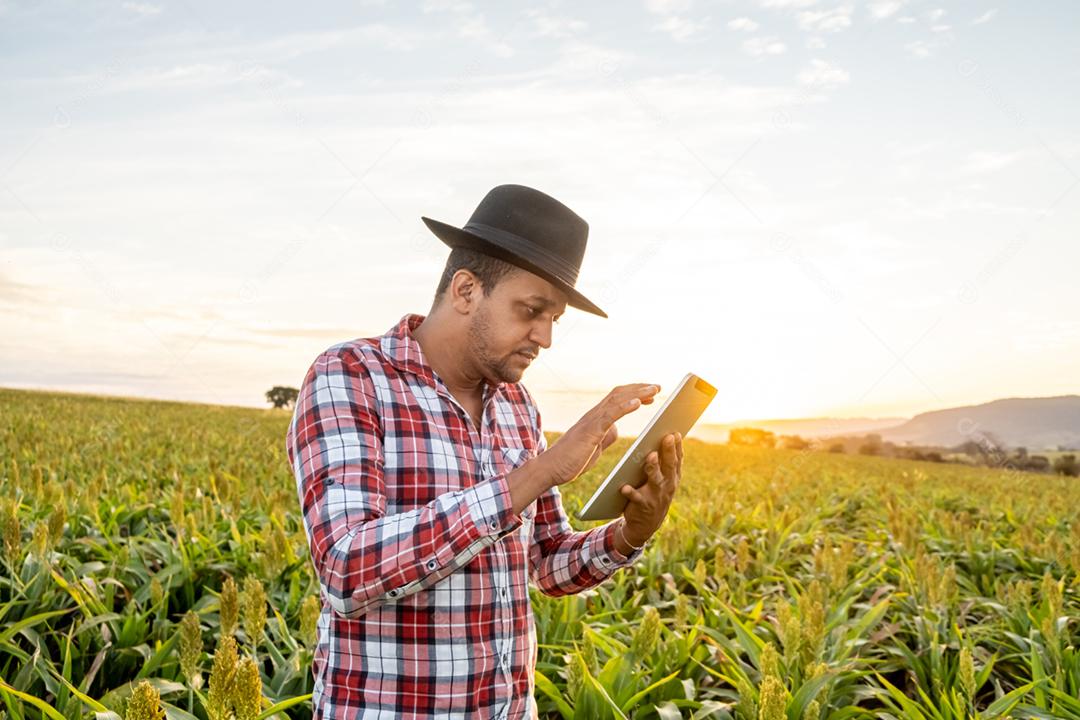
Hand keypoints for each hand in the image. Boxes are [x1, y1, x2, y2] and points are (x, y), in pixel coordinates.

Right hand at [543, 383, 660, 486]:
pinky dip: (625, 406)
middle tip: (658, 387)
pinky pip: (610, 415)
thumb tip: (616, 430)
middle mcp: (594, 415)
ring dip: (638, 393)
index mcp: (595, 419)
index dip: (635, 394)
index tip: (651, 394)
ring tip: (654, 389)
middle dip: (640, 388)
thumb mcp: (594, 447)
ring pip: (617, 400)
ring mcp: (592, 421)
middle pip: (619, 394)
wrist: (551, 469)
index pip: (617, 399)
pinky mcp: (590, 431)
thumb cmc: (570, 460)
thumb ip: (605, 436)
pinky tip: (638, 402)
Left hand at [618, 431, 682, 547]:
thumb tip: (664, 437)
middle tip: (667, 437)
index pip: (677, 459)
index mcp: (672, 477)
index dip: (678, 446)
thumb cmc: (653, 494)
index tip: (676, 432)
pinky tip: (624, 487)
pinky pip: (636, 498)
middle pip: (669, 466)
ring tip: (651, 456)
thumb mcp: (662, 479)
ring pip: (656, 480)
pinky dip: (630, 492)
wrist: (646, 524)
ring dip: (654, 468)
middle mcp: (667, 485)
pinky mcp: (642, 506)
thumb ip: (664, 462)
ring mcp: (656, 496)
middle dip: (669, 451)